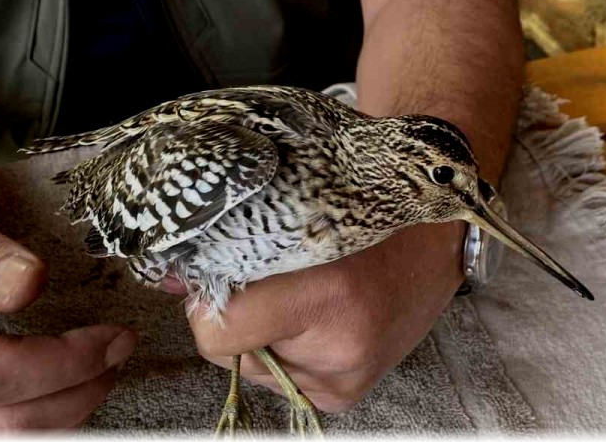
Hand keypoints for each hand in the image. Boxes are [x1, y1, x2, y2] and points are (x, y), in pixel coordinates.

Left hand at [185, 220, 464, 411]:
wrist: (438, 235)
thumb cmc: (367, 212)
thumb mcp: (303, 213)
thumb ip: (236, 246)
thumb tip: (168, 276)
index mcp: (326, 295)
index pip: (220, 330)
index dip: (206, 302)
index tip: (216, 273)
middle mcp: (338, 347)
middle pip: (230, 352)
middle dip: (234, 318)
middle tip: (270, 279)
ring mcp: (346, 377)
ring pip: (253, 367)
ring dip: (262, 336)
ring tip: (306, 295)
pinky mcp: (348, 395)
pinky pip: (281, 380)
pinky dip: (285, 353)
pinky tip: (318, 322)